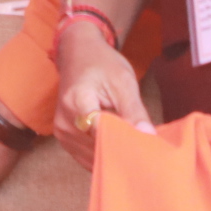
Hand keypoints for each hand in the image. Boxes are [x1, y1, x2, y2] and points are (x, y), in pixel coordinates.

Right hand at [54, 19, 154, 168]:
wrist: (77, 54)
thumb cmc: (102, 64)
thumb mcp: (123, 81)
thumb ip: (134, 110)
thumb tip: (149, 136)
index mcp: (77, 101)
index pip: (101, 134)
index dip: (125, 144)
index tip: (147, 151)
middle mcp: (64, 119)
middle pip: (97, 148)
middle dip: (123, 152)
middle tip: (147, 152)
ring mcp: (61, 130)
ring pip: (92, 156)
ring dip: (113, 156)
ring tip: (134, 151)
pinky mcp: (63, 136)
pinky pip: (85, 156)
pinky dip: (104, 156)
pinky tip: (118, 150)